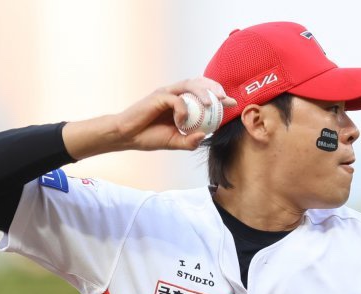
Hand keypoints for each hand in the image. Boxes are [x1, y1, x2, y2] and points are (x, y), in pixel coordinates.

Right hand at [63, 77, 237, 159]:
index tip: (232, 103)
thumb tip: (205, 135)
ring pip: (190, 85)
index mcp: (181, 103)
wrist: (128, 137)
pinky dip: (182, 110)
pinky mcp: (158, 96)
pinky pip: (176, 99)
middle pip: (199, 83)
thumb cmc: (149, 137)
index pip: (203, 94)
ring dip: (203, 93)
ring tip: (210, 104)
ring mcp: (167, 93)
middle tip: (225, 100)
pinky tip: (181, 122)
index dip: (218, 96)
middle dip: (215, 89)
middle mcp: (175, 94)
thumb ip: (190, 141)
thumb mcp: (175, 142)